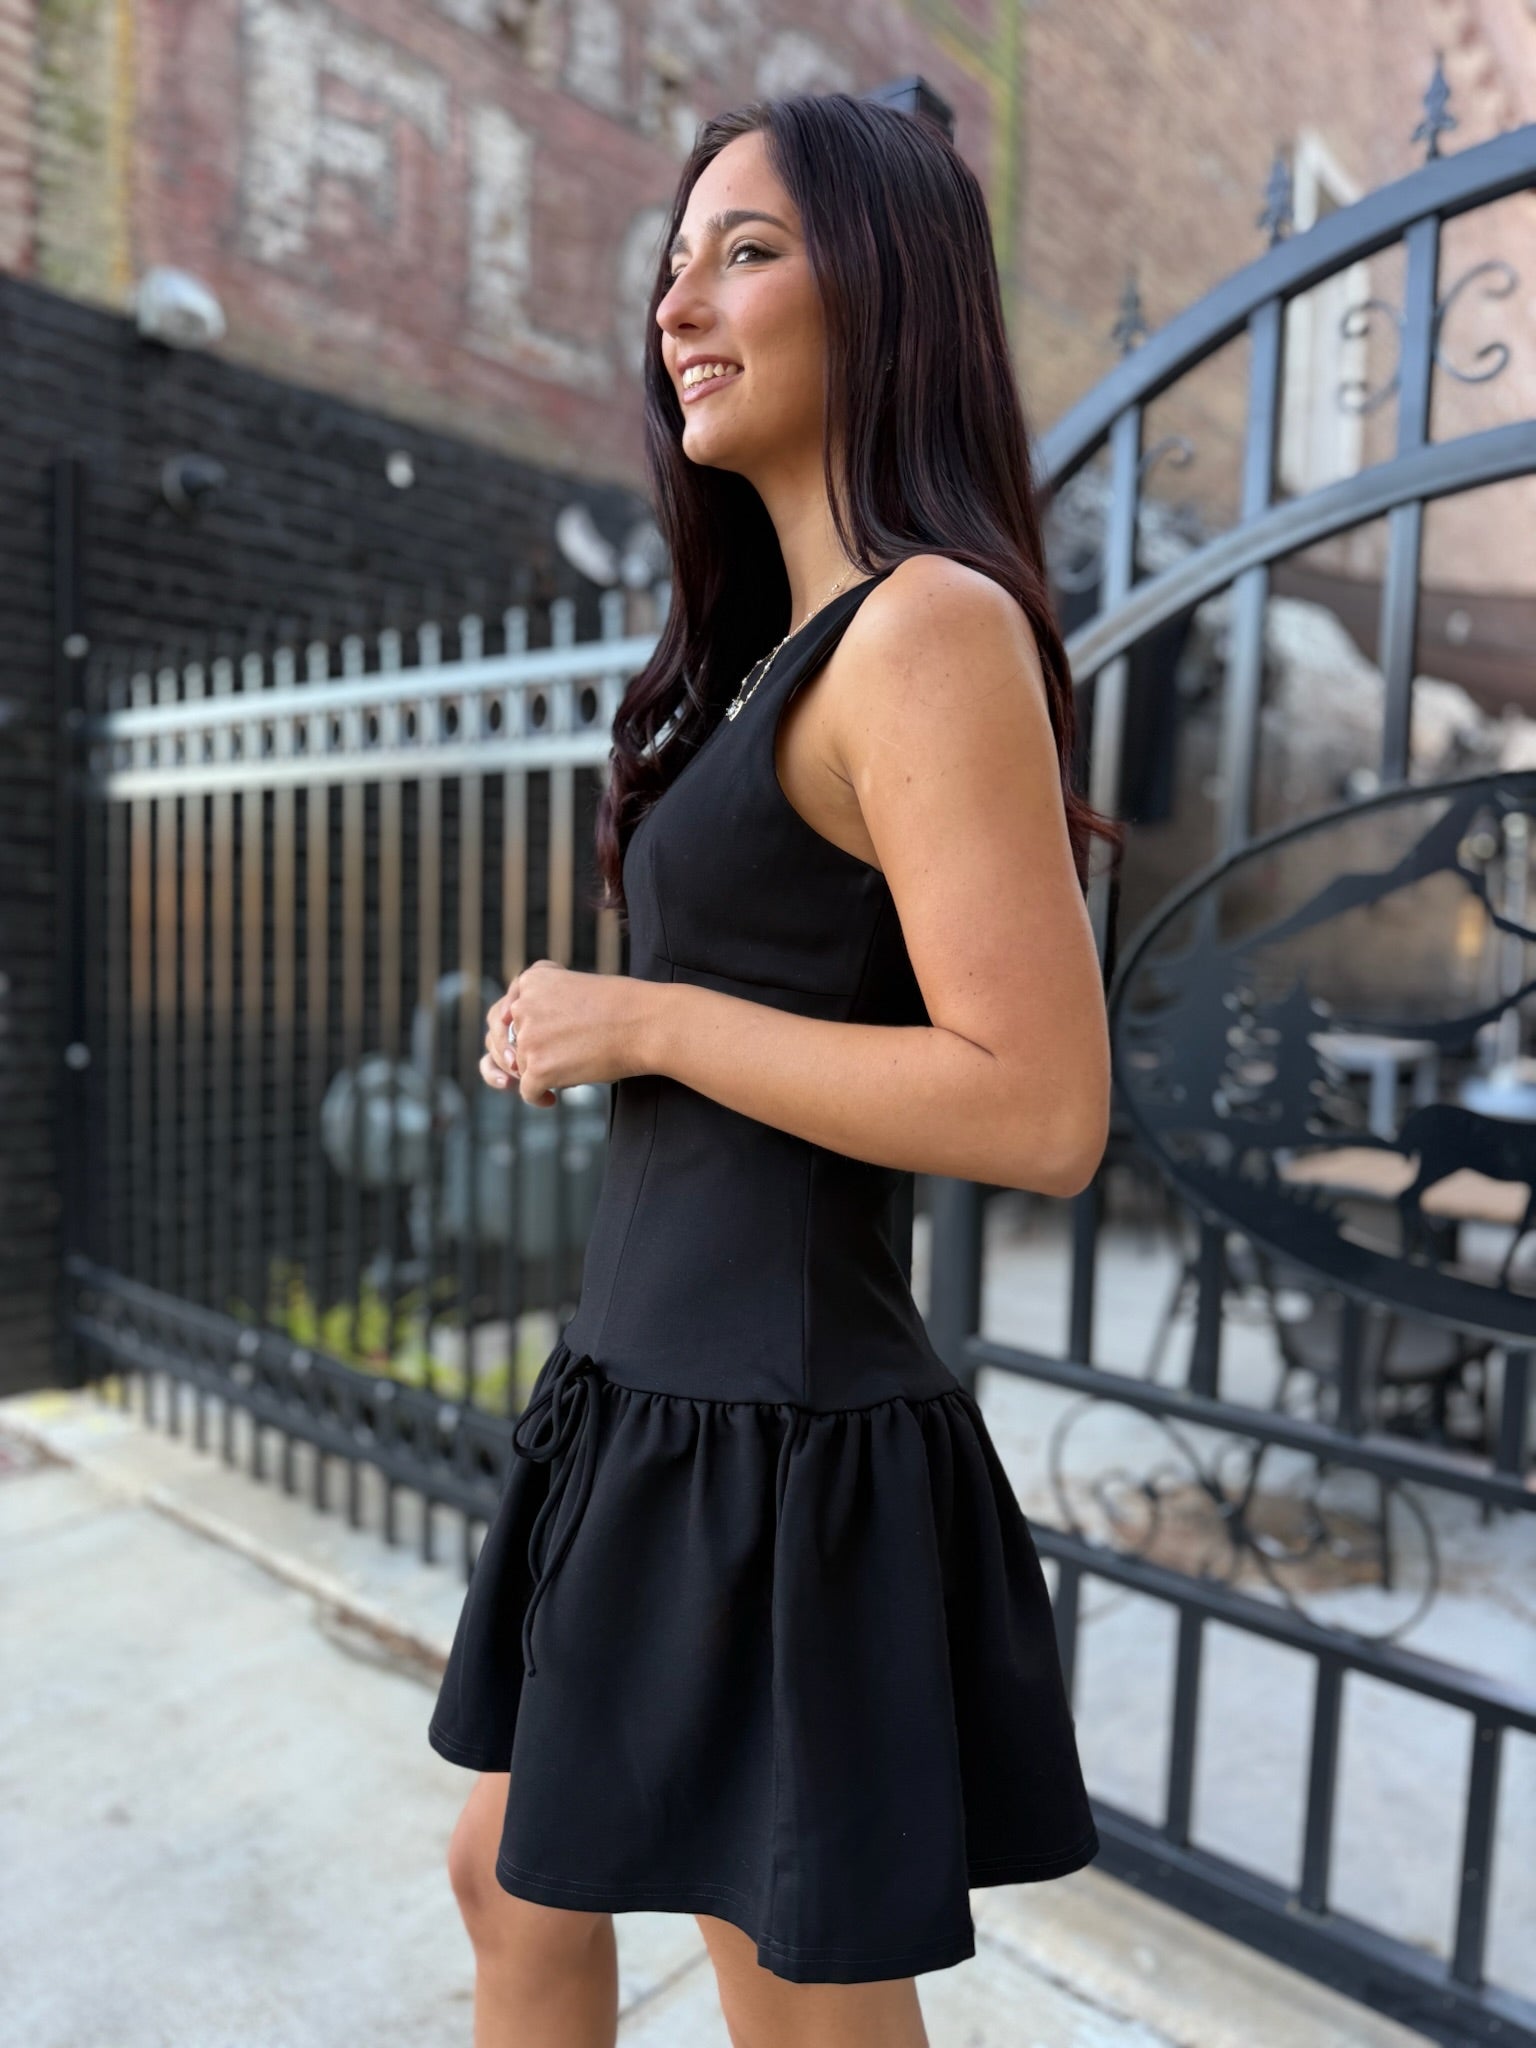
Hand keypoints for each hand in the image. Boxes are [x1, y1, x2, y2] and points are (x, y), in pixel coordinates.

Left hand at [481, 959, 656, 1107]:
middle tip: (532, 1068)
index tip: (526, 1046)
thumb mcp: (574, 989)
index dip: (511, 1032)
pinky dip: (538, 1098)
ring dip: (537, 1074)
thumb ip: (542, 1008)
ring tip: (564, 1073)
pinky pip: (527, 1091)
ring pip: (518, 1067)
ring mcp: (527, 1038)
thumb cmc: (623, 1008)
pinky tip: (552, 1099)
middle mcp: (522, 1006)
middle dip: (516, 1057)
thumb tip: (512, 1055)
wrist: (647, 1024)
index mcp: (531, 980)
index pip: (504, 1012)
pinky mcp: (538, 1068)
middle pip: (503, 1041)